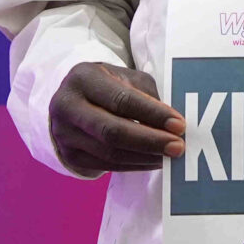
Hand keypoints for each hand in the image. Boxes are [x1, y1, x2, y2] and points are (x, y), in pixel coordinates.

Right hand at [51, 61, 185, 174]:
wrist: (71, 102)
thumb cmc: (107, 85)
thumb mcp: (125, 77)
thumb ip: (146, 94)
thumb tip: (172, 122)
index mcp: (83, 79)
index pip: (121, 99)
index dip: (152, 114)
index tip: (179, 124)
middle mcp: (67, 106)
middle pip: (112, 131)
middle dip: (150, 140)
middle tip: (178, 146)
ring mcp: (64, 135)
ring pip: (110, 153)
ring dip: (145, 157)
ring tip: (169, 156)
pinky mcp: (70, 156)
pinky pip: (106, 166)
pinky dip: (134, 165)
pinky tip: (153, 161)